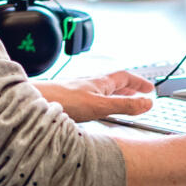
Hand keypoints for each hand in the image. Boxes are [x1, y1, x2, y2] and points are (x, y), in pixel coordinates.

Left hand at [38, 68, 154, 121]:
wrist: (35, 101)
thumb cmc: (64, 101)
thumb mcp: (100, 106)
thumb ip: (124, 105)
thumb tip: (147, 103)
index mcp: (100, 82)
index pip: (125, 77)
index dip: (139, 82)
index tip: (150, 88)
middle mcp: (90, 83)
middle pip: (114, 82)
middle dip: (129, 87)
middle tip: (140, 94)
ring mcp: (79, 90)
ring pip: (102, 89)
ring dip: (115, 94)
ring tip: (122, 101)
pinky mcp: (69, 98)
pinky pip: (91, 97)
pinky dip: (101, 101)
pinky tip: (96, 108)